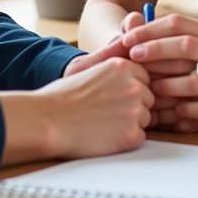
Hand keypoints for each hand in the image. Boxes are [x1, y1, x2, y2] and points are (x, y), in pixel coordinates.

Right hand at [38, 57, 153, 157]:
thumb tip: (132, 57)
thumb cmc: (64, 96)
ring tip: (103, 122)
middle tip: (106, 111)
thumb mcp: (91, 67)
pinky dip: (126, 139)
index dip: (130, 89)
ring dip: (130, 122)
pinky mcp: (132, 135)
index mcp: (123, 66)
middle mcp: (134, 86)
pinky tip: (105, 134)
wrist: (49, 120)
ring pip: (146, 118)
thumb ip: (115, 64)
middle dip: (133, 106)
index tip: (112, 96)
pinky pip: (140, 137)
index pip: (145, 78)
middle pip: (148, 99)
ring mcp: (135, 111)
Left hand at [119, 11, 197, 132]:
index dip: (150, 30)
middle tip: (132, 56)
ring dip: (168, 85)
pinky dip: (187, 110)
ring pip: (194, 81)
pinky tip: (175, 110)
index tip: (128, 38)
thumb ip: (185, 34)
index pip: (179, 23)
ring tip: (150, 88)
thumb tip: (142, 27)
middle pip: (185, 46)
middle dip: (154, 50)